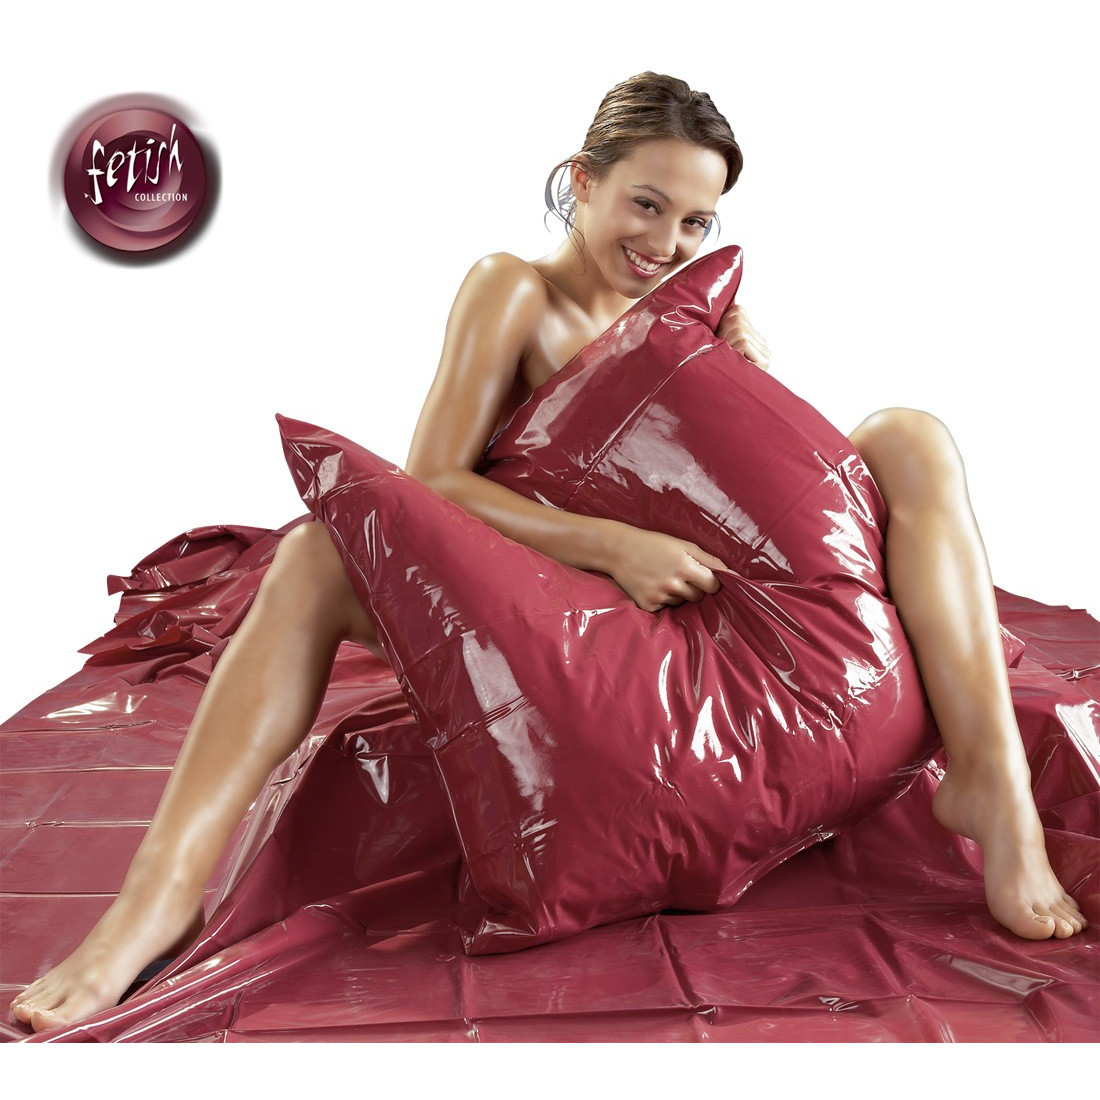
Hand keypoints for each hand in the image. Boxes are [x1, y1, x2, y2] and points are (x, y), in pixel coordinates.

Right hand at [605, 522, 728, 612]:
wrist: (618, 550)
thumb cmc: (654, 544)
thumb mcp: (682, 545)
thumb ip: (709, 560)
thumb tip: (733, 574)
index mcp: (684, 566)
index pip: (712, 585)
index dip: (712, 582)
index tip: (705, 577)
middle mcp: (672, 584)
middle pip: (698, 596)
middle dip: (694, 587)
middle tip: (679, 573)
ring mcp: (659, 596)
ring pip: (682, 602)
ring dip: (678, 593)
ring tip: (662, 577)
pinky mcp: (648, 605)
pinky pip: (666, 608)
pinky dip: (663, 599)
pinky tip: (653, 585)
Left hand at [717, 303, 770, 371]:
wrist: (718, 398)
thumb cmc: (713, 369)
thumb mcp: (717, 343)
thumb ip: (725, 325)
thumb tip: (725, 303)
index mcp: (753, 337)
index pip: (737, 311)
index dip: (722, 322)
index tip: (719, 339)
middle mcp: (762, 344)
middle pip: (737, 318)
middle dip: (723, 333)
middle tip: (722, 351)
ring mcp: (765, 353)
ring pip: (739, 329)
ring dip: (726, 342)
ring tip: (726, 358)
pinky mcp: (764, 360)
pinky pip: (743, 341)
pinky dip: (733, 349)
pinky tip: (733, 361)